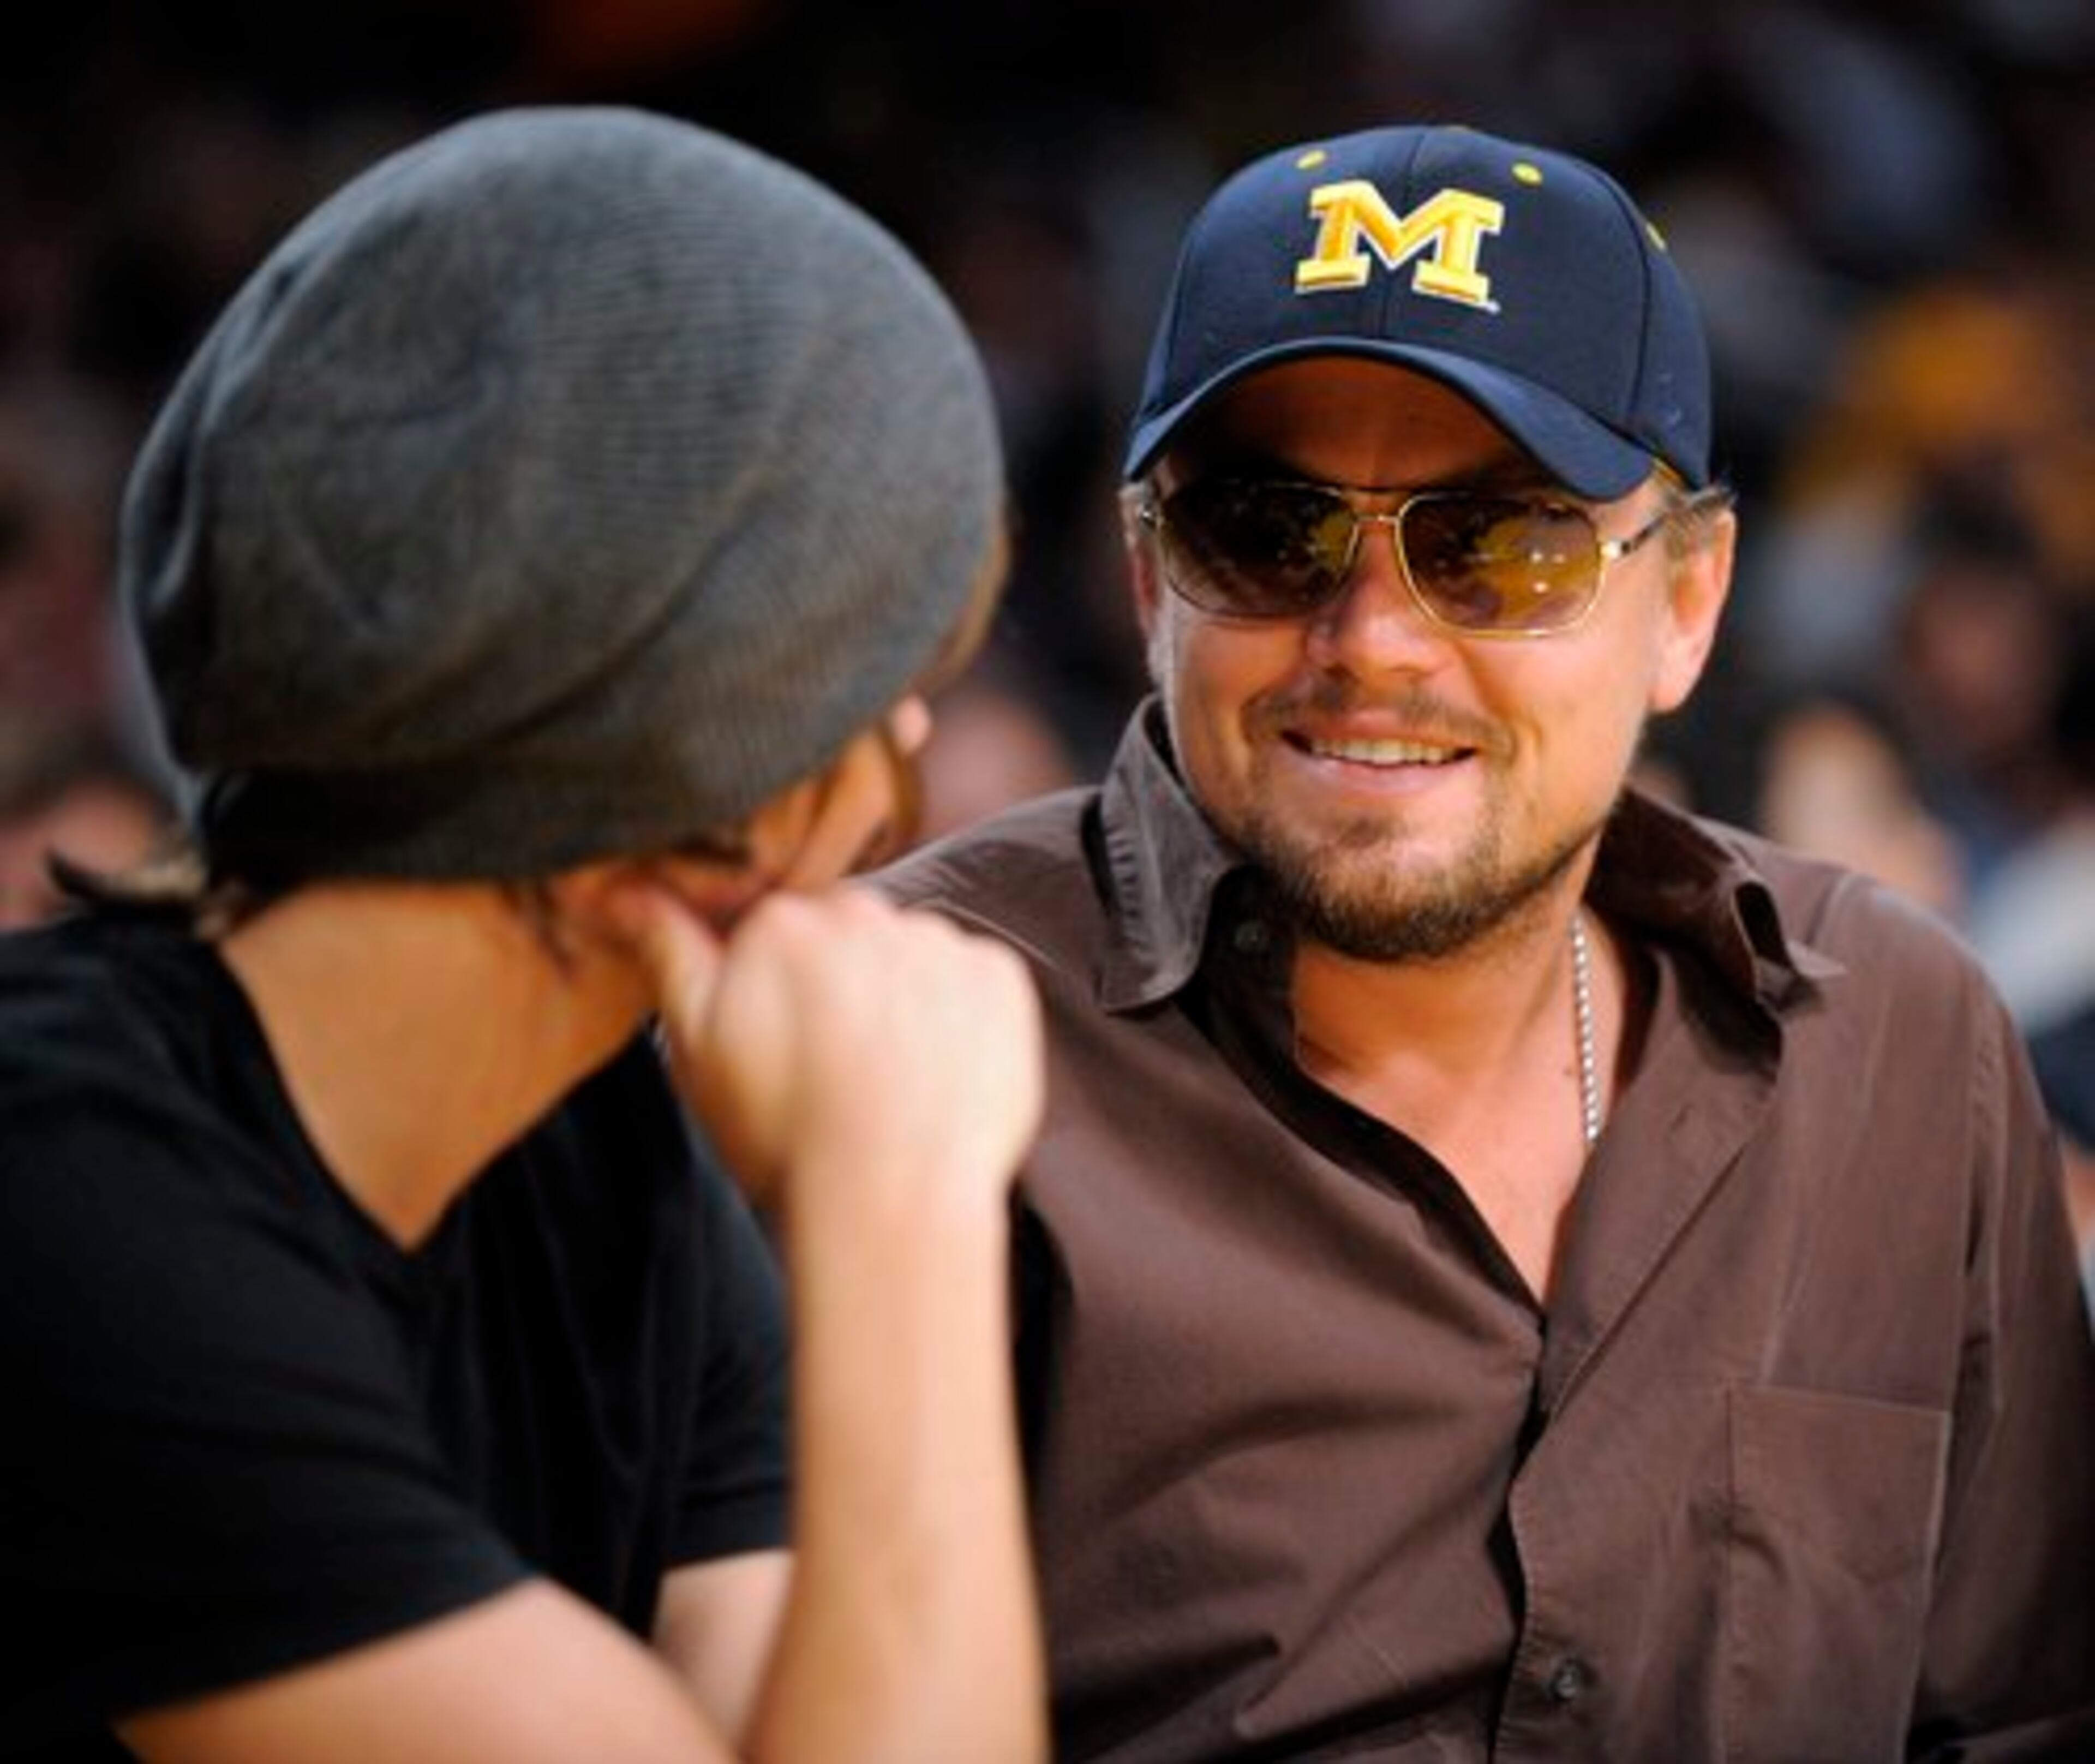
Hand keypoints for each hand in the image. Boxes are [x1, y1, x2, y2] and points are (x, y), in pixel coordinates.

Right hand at [612, 881, 1042, 1215]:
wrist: (892, 1200)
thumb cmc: (786, 1136)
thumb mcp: (698, 1047)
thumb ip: (669, 953)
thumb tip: (623, 888)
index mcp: (785, 922)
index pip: (776, 927)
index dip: (773, 983)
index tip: (779, 1033)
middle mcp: (868, 913)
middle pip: (848, 934)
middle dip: (840, 983)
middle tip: (832, 1062)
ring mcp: (940, 944)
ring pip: (911, 956)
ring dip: (901, 998)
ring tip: (888, 1078)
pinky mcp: (999, 980)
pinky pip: (972, 980)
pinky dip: (959, 1017)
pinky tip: (935, 1073)